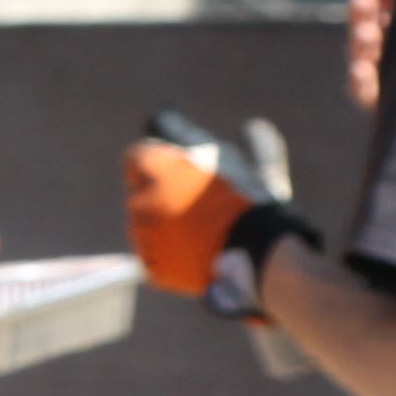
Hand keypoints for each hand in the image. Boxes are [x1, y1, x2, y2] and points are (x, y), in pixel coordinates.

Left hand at [127, 133, 248, 295]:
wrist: (260, 256)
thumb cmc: (253, 202)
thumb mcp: (245, 164)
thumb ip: (242, 144)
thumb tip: (255, 126)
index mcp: (155, 170)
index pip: (136, 159)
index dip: (155, 163)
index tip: (172, 171)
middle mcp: (141, 202)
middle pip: (143, 196)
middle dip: (164, 199)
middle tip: (199, 208)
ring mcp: (145, 239)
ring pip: (147, 230)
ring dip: (166, 229)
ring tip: (204, 234)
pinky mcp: (154, 269)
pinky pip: (157, 261)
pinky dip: (173, 259)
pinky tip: (200, 256)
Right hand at [354, 0, 395, 110]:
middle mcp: (389, 42)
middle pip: (367, 20)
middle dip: (362, 10)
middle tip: (363, 1)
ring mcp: (380, 70)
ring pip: (360, 51)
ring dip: (360, 40)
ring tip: (365, 34)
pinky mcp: (377, 99)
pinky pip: (361, 89)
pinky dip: (358, 79)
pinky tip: (361, 70)